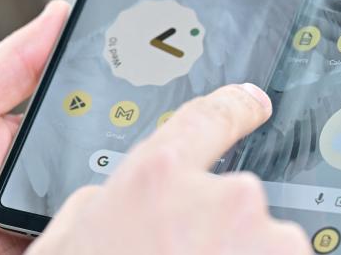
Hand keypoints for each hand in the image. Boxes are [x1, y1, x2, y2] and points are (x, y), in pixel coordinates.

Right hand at [28, 84, 311, 254]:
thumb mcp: (73, 234)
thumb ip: (117, 197)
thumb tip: (137, 194)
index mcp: (159, 176)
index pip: (208, 117)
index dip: (233, 105)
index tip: (252, 100)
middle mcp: (224, 197)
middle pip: (236, 199)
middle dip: (217, 232)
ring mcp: (267, 242)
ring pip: (265, 242)